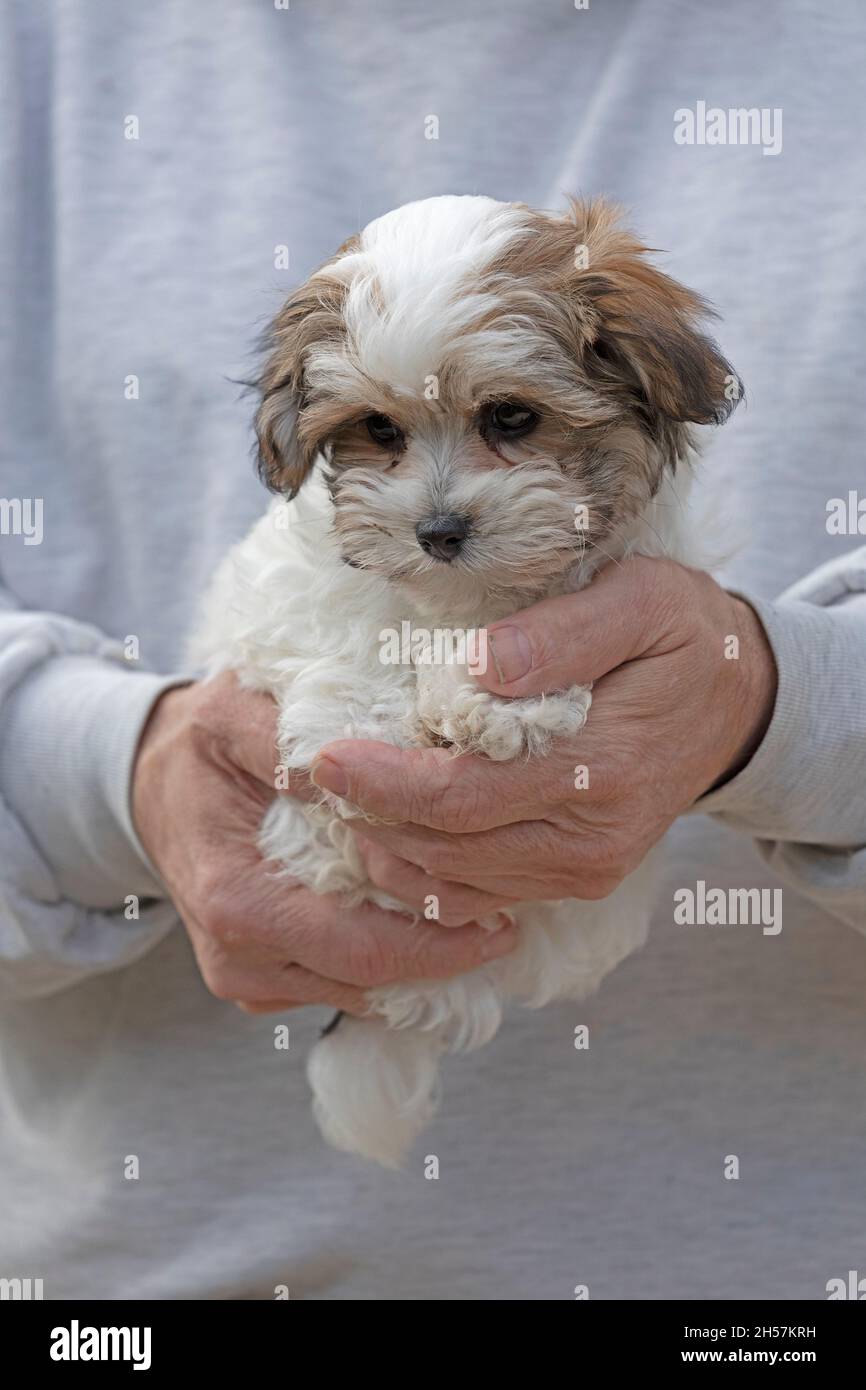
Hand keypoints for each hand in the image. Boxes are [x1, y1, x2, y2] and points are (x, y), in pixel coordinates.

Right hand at [131, 673, 516, 1013]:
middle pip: (371, 980)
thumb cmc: (201, 746)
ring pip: (361, 992)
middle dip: (444, 956)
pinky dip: (385, 962)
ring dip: (420, 962)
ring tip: (476, 918)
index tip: (500, 904)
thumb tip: (359, 771)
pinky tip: (420, 922)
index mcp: (237, 900)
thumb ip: (292, 742)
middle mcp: (239, 955)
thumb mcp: (235, 716)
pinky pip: (338, 986)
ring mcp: (247, 976)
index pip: (363, 946)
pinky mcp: (259, 982)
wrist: (149, 786)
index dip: (438, 932)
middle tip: (508, 922)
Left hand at [310, 557, 777, 914]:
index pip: (464, 796)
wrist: (734, 702)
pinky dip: (422, 873)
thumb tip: (481, 669)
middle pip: (446, 850)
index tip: (322, 757)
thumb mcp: (640, 602)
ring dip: (386, 850)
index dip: (384, 783)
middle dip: (367, 819)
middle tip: (308, 779)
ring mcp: (583, 868)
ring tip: (335, 803)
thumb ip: (564, 634)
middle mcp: (590, 839)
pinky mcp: (575, 878)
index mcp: (603, 769)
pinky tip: (385, 833)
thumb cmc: (679, 638)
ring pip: (454, 884)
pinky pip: (478, 895)